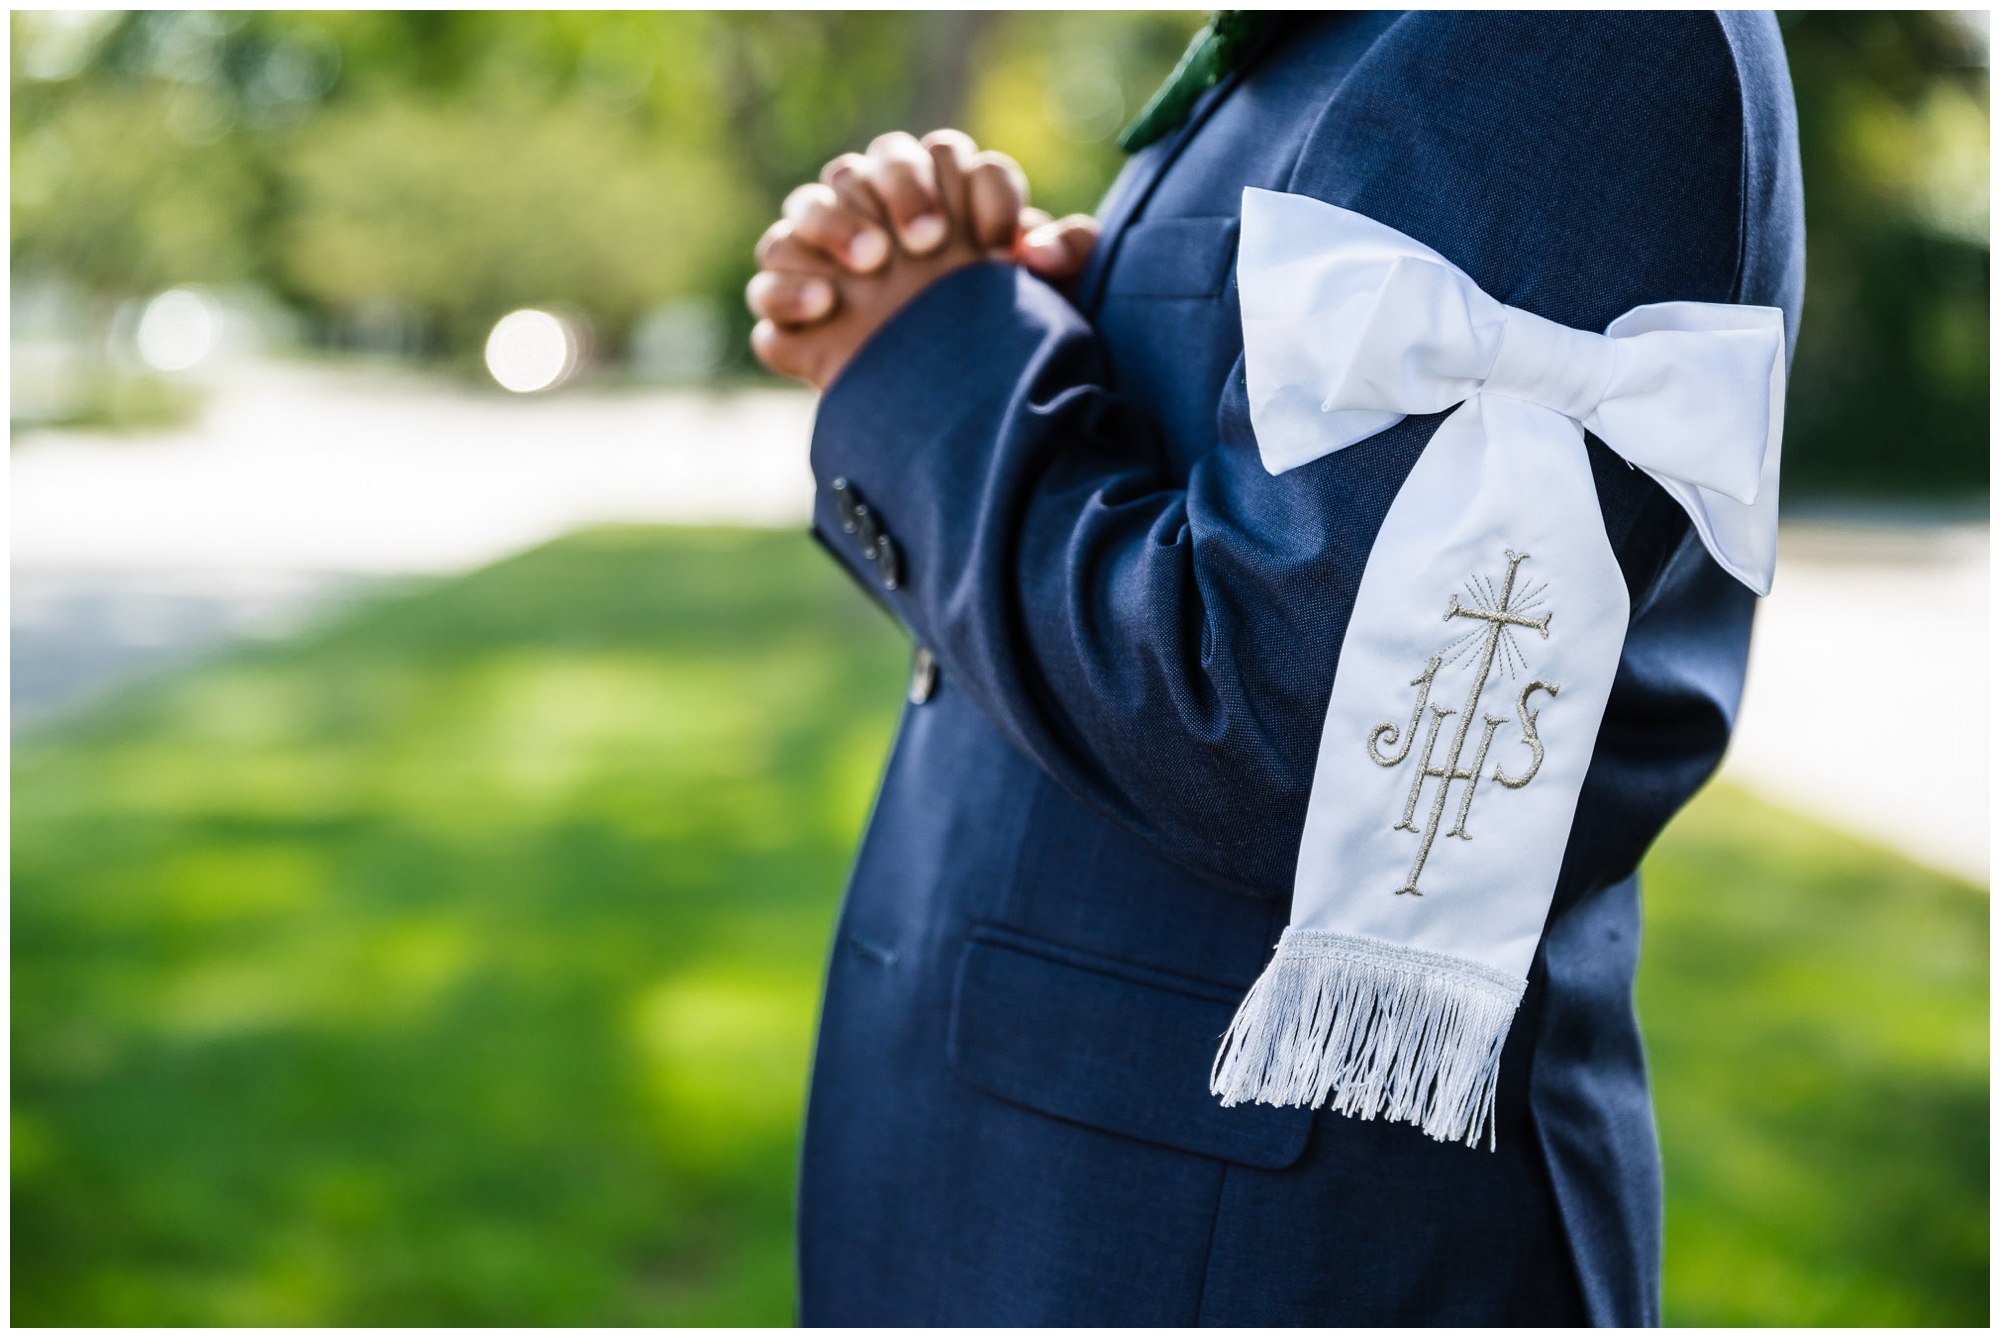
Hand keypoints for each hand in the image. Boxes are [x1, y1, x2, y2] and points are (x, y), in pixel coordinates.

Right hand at [746, 130, 1100, 386]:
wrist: (961, 416)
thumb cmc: (1006, 339)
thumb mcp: (1056, 302)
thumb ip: (1067, 257)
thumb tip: (1038, 250)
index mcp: (939, 193)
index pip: (946, 156)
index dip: (975, 190)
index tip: (999, 245)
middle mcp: (875, 213)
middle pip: (870, 164)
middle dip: (903, 190)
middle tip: (931, 243)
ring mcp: (826, 260)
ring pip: (806, 205)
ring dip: (833, 222)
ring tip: (871, 263)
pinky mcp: (795, 317)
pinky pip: (769, 286)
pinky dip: (788, 292)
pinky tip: (826, 306)